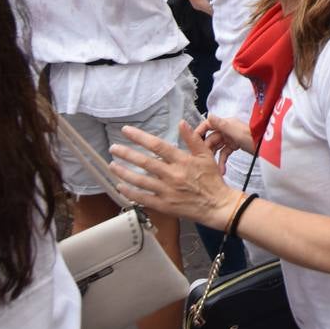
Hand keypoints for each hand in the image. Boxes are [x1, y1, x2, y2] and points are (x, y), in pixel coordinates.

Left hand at [109, 122, 238, 230]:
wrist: (216, 205)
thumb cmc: (212, 179)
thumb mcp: (206, 155)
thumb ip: (192, 139)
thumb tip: (181, 123)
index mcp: (182, 161)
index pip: (157, 146)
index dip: (140, 137)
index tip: (126, 131)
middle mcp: (172, 175)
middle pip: (145, 162)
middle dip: (126, 153)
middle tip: (114, 147)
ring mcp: (167, 191)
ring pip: (140, 181)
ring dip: (124, 172)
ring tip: (112, 165)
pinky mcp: (164, 205)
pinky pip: (143, 198)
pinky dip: (130, 193)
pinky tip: (120, 186)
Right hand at [194, 114, 254, 174]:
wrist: (268, 148)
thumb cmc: (254, 138)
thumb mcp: (237, 132)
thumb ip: (222, 125)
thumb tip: (209, 115)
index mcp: (227, 123)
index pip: (208, 124)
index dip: (199, 132)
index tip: (192, 142)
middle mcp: (227, 129)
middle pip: (211, 138)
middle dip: (206, 149)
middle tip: (202, 160)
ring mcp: (231, 138)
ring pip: (216, 147)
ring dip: (213, 158)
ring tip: (212, 168)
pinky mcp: (234, 146)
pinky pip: (224, 153)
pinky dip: (222, 161)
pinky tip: (221, 170)